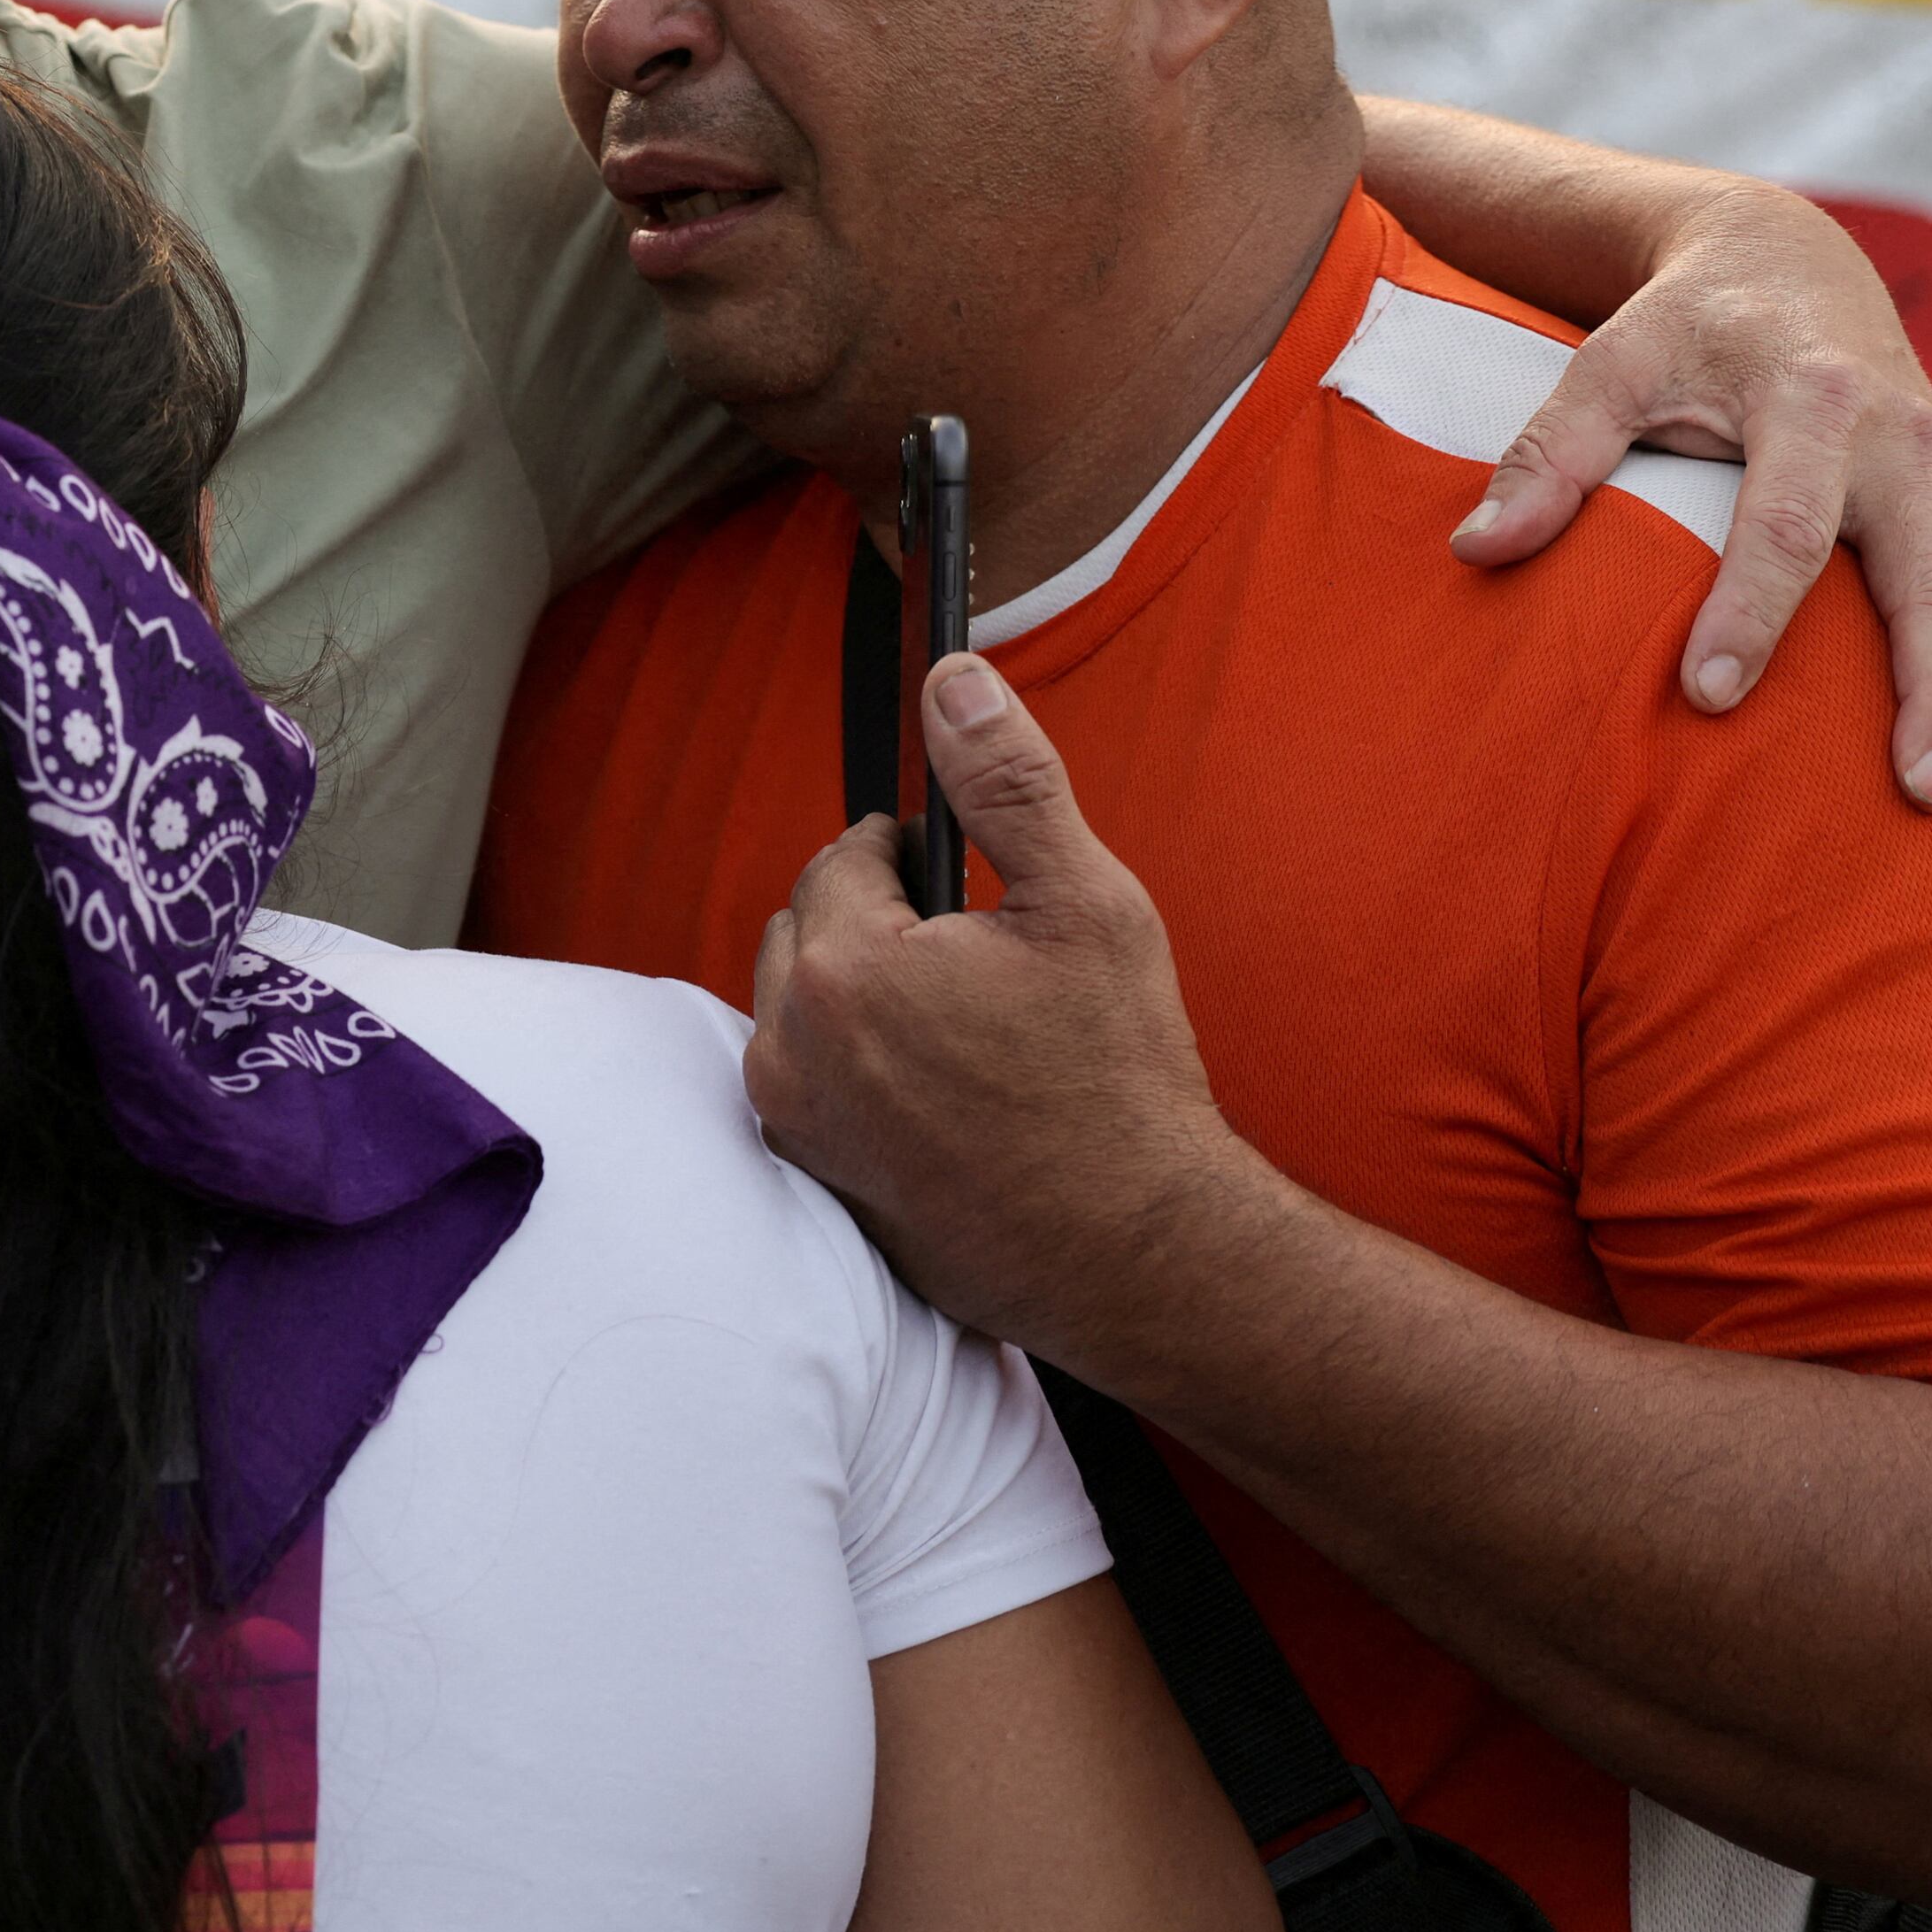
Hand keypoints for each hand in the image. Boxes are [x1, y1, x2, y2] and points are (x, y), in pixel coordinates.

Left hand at [743, 655, 1256, 1356]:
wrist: (1138, 1253)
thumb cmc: (1120, 1081)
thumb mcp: (1085, 904)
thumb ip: (1008, 783)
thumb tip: (953, 678)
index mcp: (846, 968)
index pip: (846, 859)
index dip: (913, 856)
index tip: (970, 883)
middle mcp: (792, 1049)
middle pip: (809, 929)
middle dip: (878, 923)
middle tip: (975, 955)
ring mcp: (797, 1125)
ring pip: (801, 1006)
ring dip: (859, 992)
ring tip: (962, 1021)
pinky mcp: (817, 1180)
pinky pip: (810, 1084)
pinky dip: (856, 1067)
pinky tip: (942, 1088)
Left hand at [1447, 176, 1931, 816]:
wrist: (1789, 261)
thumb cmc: (1683, 328)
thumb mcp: (1610, 361)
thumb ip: (1549, 453)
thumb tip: (1475, 549)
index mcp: (1812, 401)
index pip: (1784, 522)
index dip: (1746, 611)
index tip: (1706, 697)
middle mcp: (1909, 442)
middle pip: (1930, 578)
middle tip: (1922, 791)